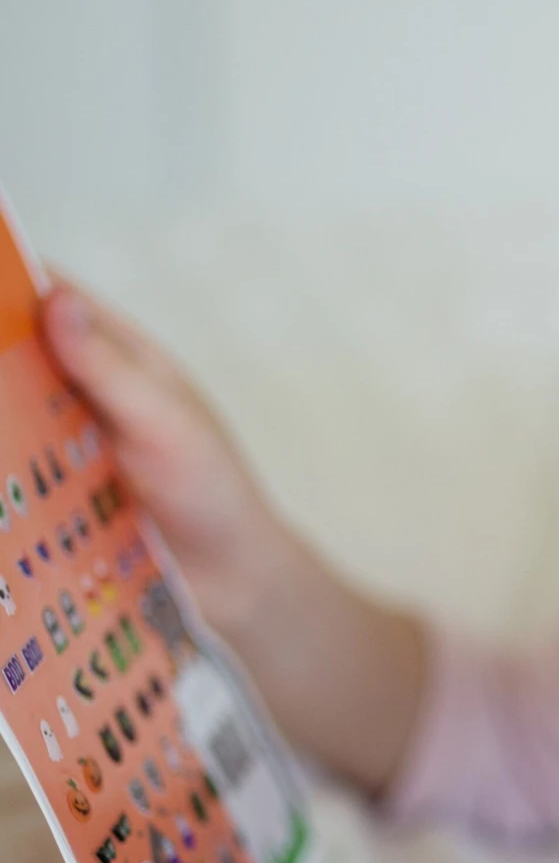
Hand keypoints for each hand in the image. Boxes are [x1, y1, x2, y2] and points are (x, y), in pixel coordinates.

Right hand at [42, 278, 426, 793]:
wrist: (232, 579)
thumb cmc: (211, 487)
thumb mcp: (164, 421)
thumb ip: (110, 368)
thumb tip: (56, 301)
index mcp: (115, 356)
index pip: (45, 296)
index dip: (1, 283)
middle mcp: (79, 391)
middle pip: (6, 356)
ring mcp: (58, 442)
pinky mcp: (47, 492)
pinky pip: (3, 473)